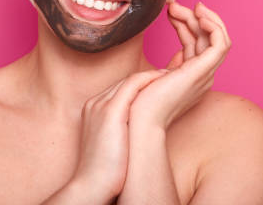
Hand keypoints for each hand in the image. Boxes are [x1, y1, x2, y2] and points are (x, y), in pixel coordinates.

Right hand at [69, 69, 167, 202]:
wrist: (91, 186)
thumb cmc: (105, 172)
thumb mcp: (112, 144)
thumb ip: (121, 130)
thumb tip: (139, 130)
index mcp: (93, 110)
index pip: (119, 89)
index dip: (140, 86)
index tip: (159, 86)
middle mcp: (95, 103)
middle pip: (124, 82)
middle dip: (147, 78)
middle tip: (169, 75)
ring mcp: (101, 105)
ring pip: (130, 80)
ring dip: (151, 76)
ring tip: (170, 75)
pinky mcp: (111, 111)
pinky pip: (133, 85)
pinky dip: (149, 79)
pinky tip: (165, 79)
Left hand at [128, 1, 231, 130]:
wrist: (139, 119)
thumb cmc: (139, 102)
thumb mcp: (154, 76)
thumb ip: (167, 65)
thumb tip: (177, 52)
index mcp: (190, 77)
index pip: (194, 43)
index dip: (184, 24)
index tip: (169, 10)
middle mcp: (201, 75)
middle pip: (205, 38)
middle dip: (191, 17)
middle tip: (172, 5)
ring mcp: (205, 74)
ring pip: (216, 38)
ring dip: (202, 18)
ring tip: (181, 7)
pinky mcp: (204, 71)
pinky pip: (221, 44)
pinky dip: (214, 27)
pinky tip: (200, 16)